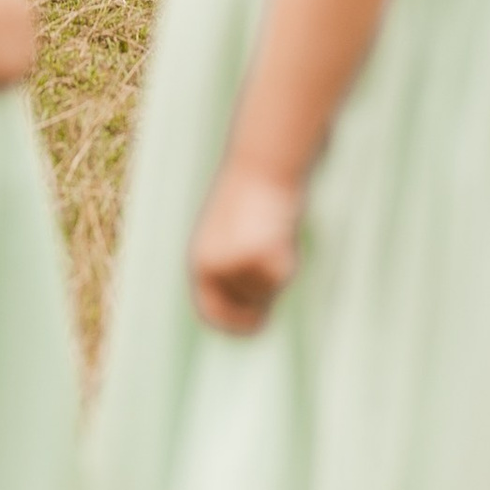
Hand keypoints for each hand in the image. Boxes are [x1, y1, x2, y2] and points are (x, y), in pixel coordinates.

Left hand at [188, 159, 303, 334]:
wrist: (263, 165)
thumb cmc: (253, 198)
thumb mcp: (236, 235)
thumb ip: (238, 268)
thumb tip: (254, 306)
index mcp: (200, 260)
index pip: (212, 312)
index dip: (233, 324)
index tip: (256, 324)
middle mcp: (211, 266)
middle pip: (240, 312)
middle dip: (258, 308)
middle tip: (272, 297)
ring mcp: (234, 263)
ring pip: (265, 293)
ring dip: (276, 275)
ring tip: (275, 237)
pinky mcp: (259, 256)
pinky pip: (281, 276)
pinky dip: (288, 260)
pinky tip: (283, 232)